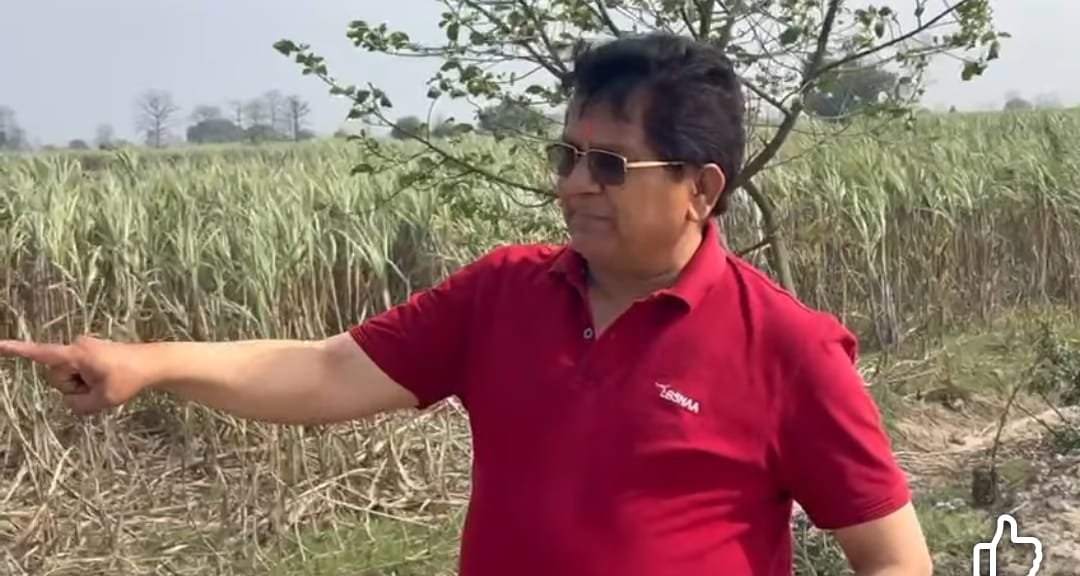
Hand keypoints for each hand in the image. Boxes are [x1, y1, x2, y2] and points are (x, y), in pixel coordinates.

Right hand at [0, 335, 152, 414]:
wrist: (153, 364)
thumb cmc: (130, 379)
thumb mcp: (103, 400)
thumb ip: (78, 405)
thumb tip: (69, 401)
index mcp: (77, 354)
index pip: (41, 353)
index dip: (16, 350)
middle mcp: (76, 347)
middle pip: (57, 377)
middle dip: (73, 387)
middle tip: (101, 386)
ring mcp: (82, 349)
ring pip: (67, 378)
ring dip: (81, 385)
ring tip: (106, 382)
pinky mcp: (88, 354)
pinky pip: (77, 375)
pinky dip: (87, 382)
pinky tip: (106, 379)